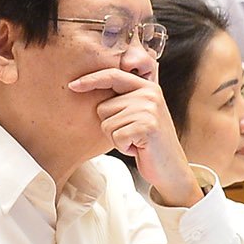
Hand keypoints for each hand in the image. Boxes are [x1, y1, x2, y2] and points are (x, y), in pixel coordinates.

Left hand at [67, 66, 199, 204]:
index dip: (91, 80)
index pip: (112, 76)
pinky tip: (138, 147)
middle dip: (110, 125)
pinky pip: (115, 137)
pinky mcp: (147, 127)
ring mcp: (149, 109)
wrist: (170, 166)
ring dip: (116, 138)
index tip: (73, 85)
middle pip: (103, 107)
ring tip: (135, 140)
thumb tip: (86, 87)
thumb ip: (122, 99)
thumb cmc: (147, 142)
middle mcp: (149, 94)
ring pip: (107, 123)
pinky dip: (122, 146)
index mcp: (146, 87)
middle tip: (131, 133)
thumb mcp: (137, 114)